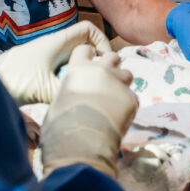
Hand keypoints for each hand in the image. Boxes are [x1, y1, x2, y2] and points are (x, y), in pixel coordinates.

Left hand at [0, 21, 111, 104]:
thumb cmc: (10, 78)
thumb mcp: (43, 88)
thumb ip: (68, 94)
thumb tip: (89, 102)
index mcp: (57, 42)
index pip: (88, 30)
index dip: (102, 42)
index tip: (106, 63)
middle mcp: (54, 49)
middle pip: (84, 49)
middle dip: (95, 64)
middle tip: (102, 82)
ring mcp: (47, 61)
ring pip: (74, 64)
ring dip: (82, 77)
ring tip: (88, 93)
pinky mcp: (40, 75)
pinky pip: (63, 77)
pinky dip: (69, 86)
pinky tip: (70, 100)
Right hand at [40, 44, 136, 178]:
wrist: (81, 141)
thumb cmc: (60, 124)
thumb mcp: (57, 102)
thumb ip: (68, 92)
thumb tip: (68, 99)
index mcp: (78, 68)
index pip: (85, 49)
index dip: (88, 56)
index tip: (89, 66)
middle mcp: (100, 70)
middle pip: (112, 56)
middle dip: (111, 66)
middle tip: (106, 81)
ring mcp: (118, 83)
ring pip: (127, 73)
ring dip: (122, 83)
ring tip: (115, 98)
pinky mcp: (131, 98)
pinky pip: (132, 97)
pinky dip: (127, 104)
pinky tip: (119, 117)